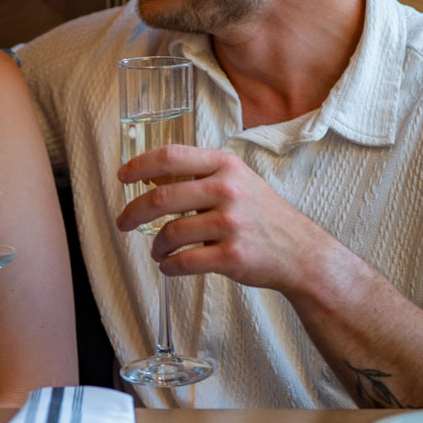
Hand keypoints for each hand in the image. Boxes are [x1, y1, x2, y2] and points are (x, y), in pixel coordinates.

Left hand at [116, 144, 342, 292]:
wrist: (300, 252)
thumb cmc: (262, 216)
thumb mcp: (237, 181)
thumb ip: (198, 175)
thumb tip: (149, 175)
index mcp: (225, 165)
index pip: (170, 156)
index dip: (139, 165)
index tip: (122, 177)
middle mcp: (227, 190)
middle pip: (161, 197)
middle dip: (133, 212)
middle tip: (123, 222)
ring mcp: (231, 223)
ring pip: (169, 233)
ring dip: (155, 247)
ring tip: (158, 252)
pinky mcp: (232, 256)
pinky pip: (183, 262)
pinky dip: (168, 267)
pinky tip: (169, 266)